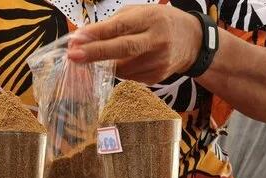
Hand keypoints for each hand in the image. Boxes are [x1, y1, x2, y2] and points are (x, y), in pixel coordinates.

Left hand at [68, 5, 201, 83]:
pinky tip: (120, 62)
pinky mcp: (156, 78)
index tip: (77, 38)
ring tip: (94, 56)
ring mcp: (158, 62)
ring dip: (103, 64)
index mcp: (151, 19)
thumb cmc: (160, 22)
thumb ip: (115, 23)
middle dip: (95, 53)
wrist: (192, 42)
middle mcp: (157, 41)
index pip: (121, 27)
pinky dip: (117, 70)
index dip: (98, 34)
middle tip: (73, 56)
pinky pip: (128, 76)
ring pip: (121, 67)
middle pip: (123, 49)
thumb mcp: (141, 12)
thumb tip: (84, 38)